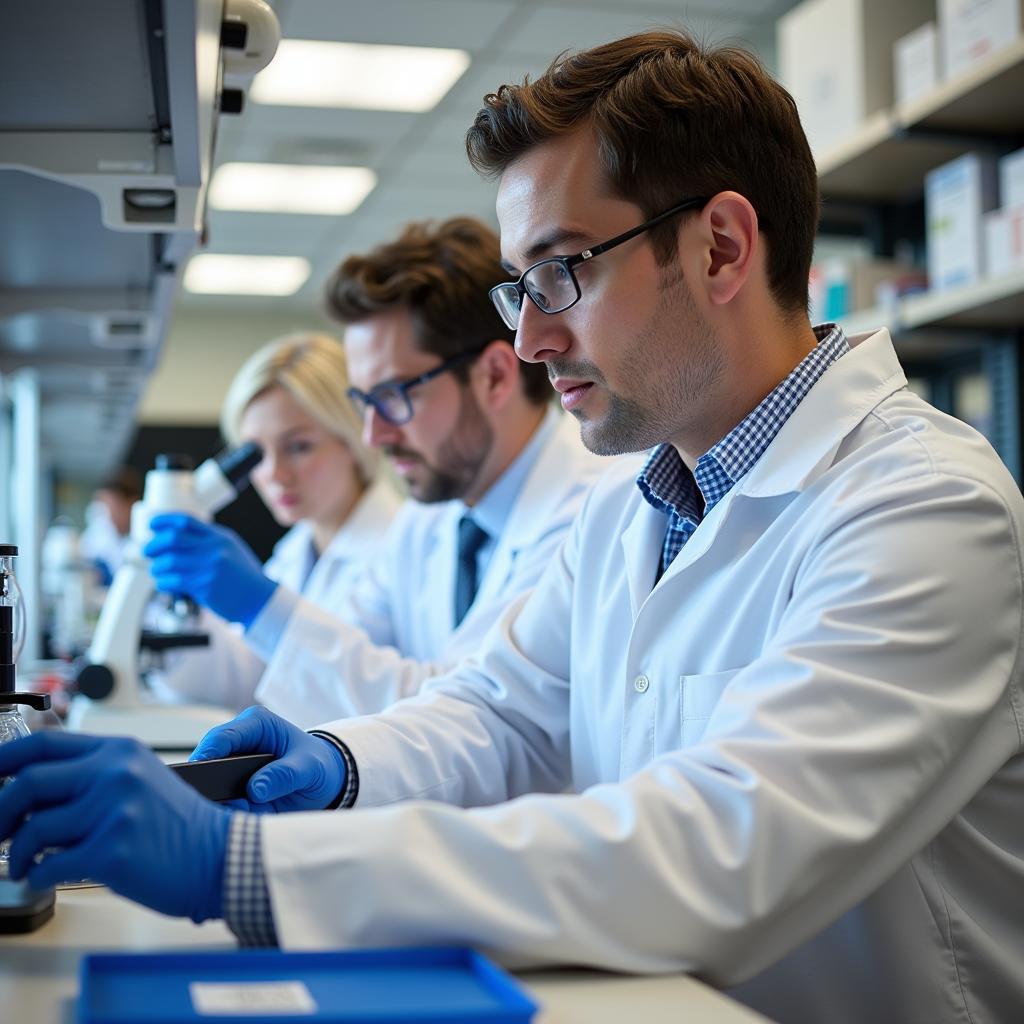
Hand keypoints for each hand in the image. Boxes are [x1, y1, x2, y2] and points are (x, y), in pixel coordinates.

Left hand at [0, 732, 230, 922]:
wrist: (217, 855)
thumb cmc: (177, 825)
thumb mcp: (139, 780)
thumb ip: (93, 773)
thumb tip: (31, 781)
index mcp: (120, 751)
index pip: (45, 743)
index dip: (4, 759)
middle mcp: (116, 774)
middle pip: (29, 782)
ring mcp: (114, 811)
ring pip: (34, 829)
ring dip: (17, 853)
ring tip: (22, 864)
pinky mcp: (112, 851)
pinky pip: (50, 864)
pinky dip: (36, 876)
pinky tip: (42, 876)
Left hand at [144, 514, 276, 626]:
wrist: (259, 599)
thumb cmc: (243, 577)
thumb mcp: (231, 550)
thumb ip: (209, 543)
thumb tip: (178, 540)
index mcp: (220, 537)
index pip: (186, 521)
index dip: (164, 520)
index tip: (152, 525)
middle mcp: (214, 549)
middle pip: (173, 538)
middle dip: (154, 544)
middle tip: (148, 551)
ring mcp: (209, 567)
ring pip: (168, 561)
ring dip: (157, 567)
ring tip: (157, 572)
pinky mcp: (205, 586)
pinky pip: (173, 581)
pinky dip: (163, 582)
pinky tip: (165, 584)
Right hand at [191, 706, 345, 813]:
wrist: (324, 780)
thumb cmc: (316, 763)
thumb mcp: (309, 767)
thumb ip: (285, 775)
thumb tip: (256, 789)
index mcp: (257, 725)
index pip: (224, 736)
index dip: (208, 752)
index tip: (200, 769)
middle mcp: (239, 744)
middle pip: (207, 761)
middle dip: (206, 781)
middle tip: (209, 800)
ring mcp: (233, 769)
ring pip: (209, 786)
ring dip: (216, 801)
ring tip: (230, 813)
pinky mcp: (234, 791)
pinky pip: (223, 805)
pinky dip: (228, 814)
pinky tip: (238, 821)